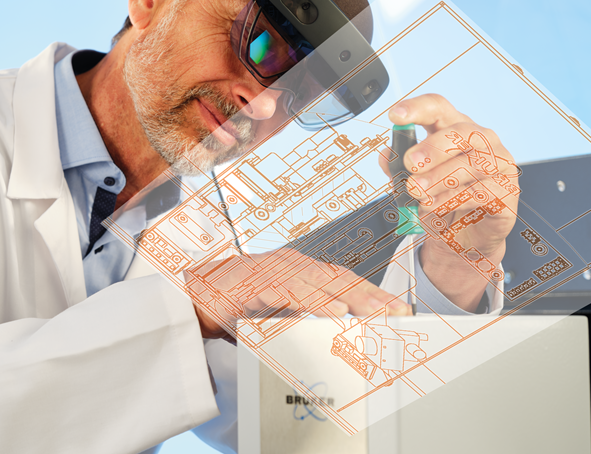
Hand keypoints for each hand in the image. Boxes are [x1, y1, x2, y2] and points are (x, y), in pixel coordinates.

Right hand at [187, 248, 409, 340]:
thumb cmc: (241, 299)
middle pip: (337, 279)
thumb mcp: (281, 308)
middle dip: (370, 296)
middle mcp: (291, 265)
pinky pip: (286, 290)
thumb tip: (341, 332)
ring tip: (370, 313)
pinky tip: (330, 310)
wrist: (197, 292)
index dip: (373, 293)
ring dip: (346, 298)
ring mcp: (272, 270)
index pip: (344, 280)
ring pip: (315, 282)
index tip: (400, 310)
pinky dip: (309, 300)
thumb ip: (307, 314)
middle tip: (397, 312)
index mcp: (301, 270)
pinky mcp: (253, 282)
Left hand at [378, 94, 519, 309]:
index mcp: (453, 131)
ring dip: (439, 178)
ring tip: (416, 191)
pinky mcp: (507, 192)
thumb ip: (398, 169)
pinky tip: (433, 206)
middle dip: (432, 147)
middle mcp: (481, 141)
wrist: (463, 238)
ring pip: (472, 164)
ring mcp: (499, 165)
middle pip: (460, 132)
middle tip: (409, 163)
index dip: (417, 108)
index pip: (438, 108)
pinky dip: (452, 199)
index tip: (395, 116)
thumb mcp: (412, 185)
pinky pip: (481, 192)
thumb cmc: (439, 202)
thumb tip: (385, 154)